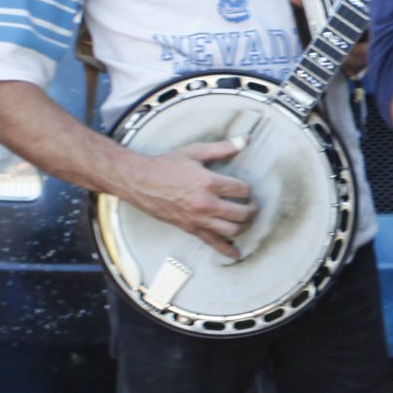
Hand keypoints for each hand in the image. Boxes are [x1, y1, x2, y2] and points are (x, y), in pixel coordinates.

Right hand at [124, 140, 255, 259]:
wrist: (140, 181)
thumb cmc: (167, 164)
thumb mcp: (195, 152)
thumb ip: (224, 148)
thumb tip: (247, 139)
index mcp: (209, 183)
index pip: (242, 190)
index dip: (248, 189)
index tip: (244, 188)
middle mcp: (206, 204)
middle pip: (242, 213)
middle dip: (252, 209)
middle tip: (252, 205)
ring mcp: (198, 219)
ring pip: (232, 230)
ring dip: (244, 227)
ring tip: (245, 220)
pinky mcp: (190, 229)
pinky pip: (212, 243)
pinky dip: (227, 250)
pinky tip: (236, 254)